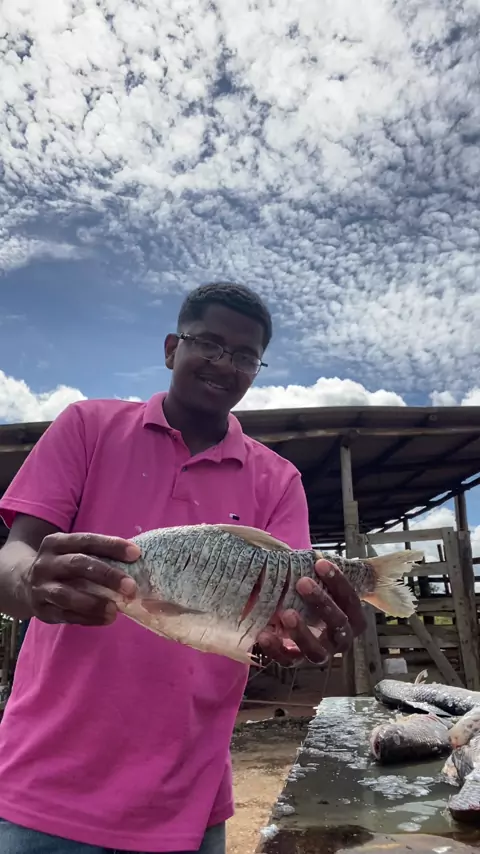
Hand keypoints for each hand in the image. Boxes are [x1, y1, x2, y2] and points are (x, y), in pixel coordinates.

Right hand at [20, 532, 139, 626]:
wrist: (21, 583)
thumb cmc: (62, 565)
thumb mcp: (71, 552)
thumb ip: (96, 555)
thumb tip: (136, 562)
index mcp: (56, 542)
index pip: (86, 540)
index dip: (111, 546)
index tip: (135, 554)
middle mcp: (45, 563)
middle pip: (77, 565)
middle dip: (107, 575)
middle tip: (131, 587)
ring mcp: (40, 587)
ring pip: (66, 594)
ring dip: (94, 602)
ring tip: (116, 609)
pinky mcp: (41, 610)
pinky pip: (65, 616)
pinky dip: (88, 618)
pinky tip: (106, 619)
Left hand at [257, 558, 365, 667]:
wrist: (305, 624)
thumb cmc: (317, 598)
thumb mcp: (324, 586)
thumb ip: (321, 573)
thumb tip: (308, 554)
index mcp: (353, 619)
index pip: (351, 601)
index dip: (338, 582)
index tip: (320, 563)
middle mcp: (341, 640)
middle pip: (338, 624)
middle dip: (321, 602)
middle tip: (302, 582)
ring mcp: (320, 654)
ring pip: (316, 651)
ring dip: (302, 632)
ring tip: (286, 613)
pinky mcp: (297, 661)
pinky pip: (288, 661)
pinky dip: (276, 650)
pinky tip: (264, 635)